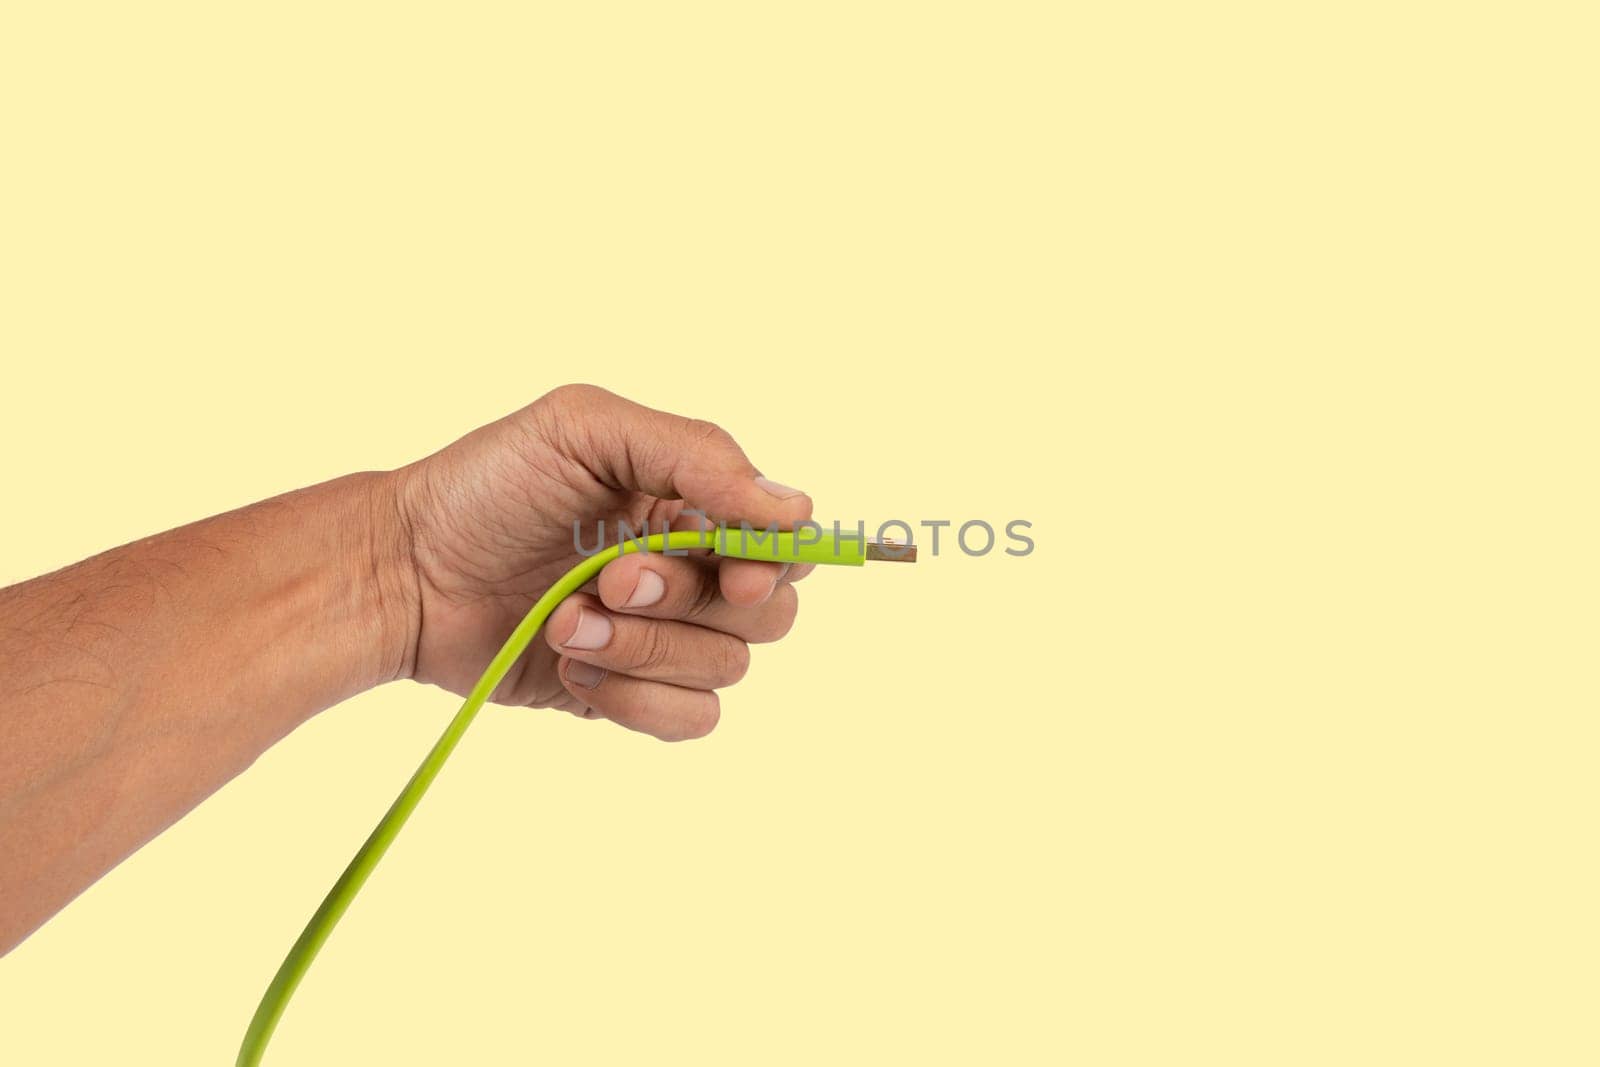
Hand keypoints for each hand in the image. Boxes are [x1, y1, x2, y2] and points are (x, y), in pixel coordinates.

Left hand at [388, 385, 813, 739]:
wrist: (402, 573)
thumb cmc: (486, 487)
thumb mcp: (586, 429)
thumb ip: (697, 455)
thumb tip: (794, 508)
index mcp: (692, 503)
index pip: (785, 541)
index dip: (777, 560)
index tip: (737, 567)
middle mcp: (690, 572)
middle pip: (769, 614)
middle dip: (689, 601)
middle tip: (610, 578)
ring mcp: (659, 637)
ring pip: (726, 669)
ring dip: (643, 648)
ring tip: (565, 619)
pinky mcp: (626, 694)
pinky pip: (689, 719)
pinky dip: (634, 698)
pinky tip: (572, 665)